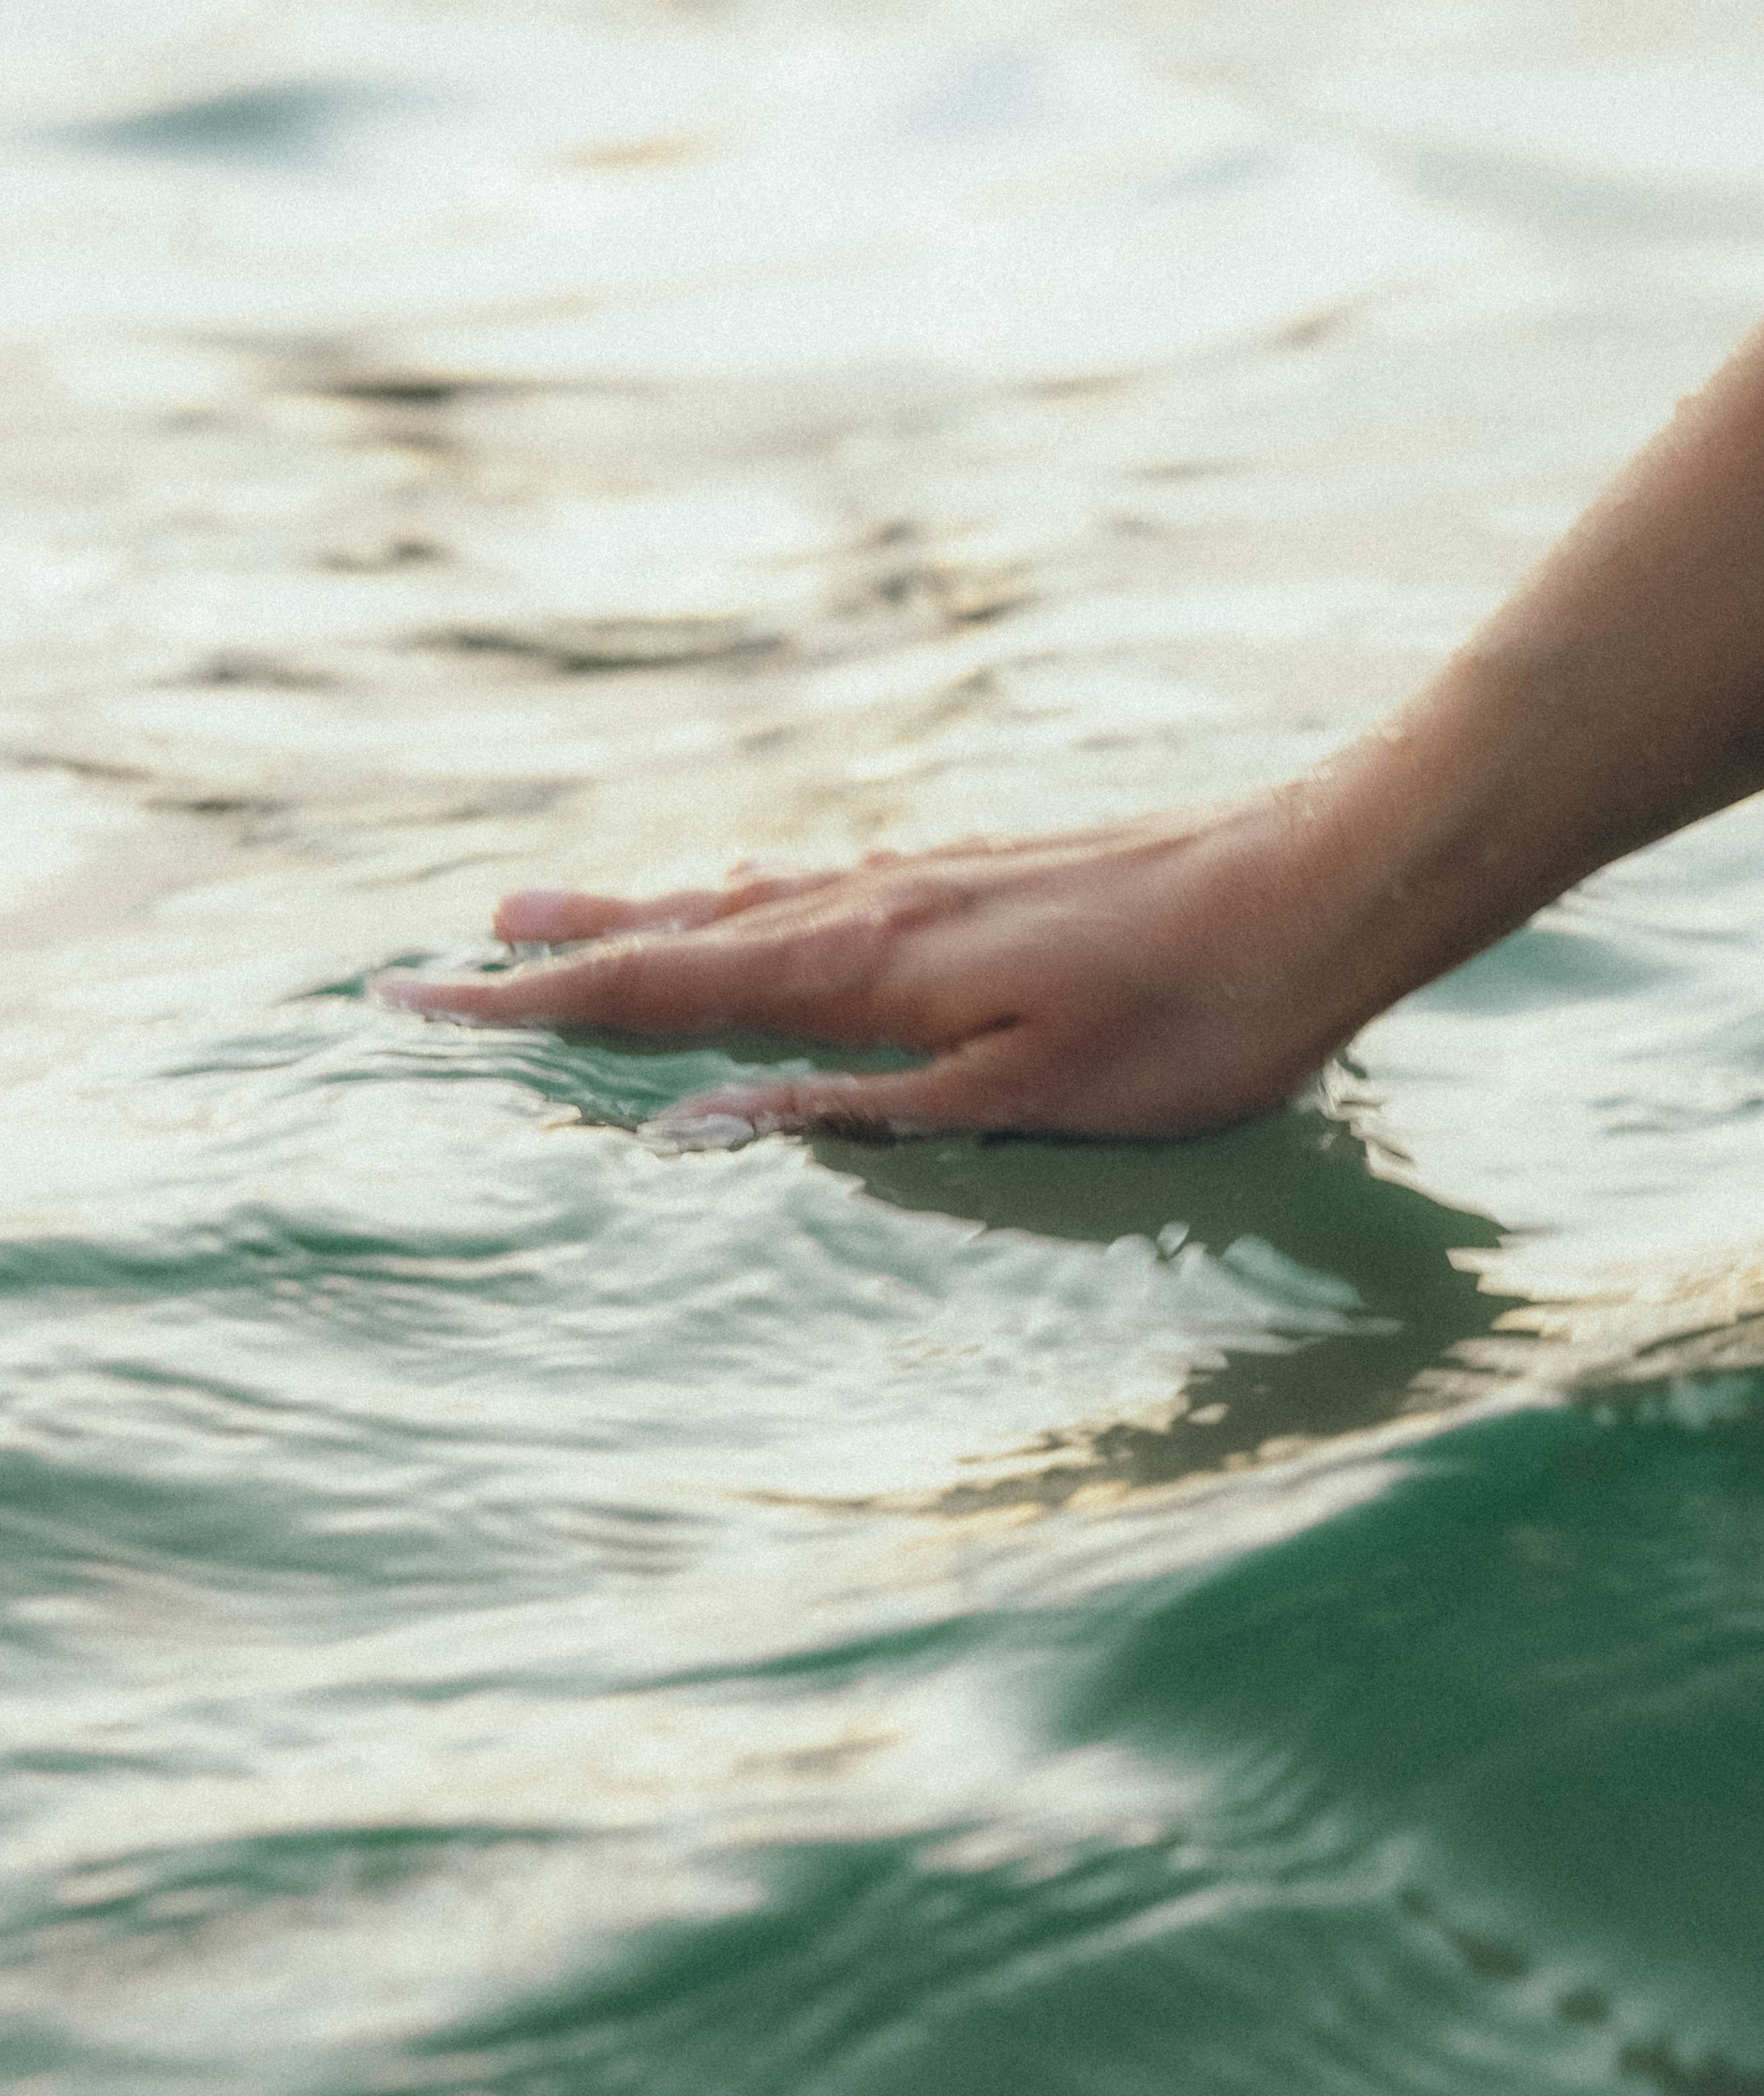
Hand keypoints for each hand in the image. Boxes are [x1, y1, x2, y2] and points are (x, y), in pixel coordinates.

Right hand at [376, 794, 1389, 1141]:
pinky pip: (815, 884)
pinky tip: (746, 897)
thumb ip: (854, 1113)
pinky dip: (736, 896)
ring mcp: (925, 875)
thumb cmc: (1189, 1020)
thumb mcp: (1021, 1097)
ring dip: (636, 909)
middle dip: (556, 949)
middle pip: (677, 926)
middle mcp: (873, 901)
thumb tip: (692, 1132)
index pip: (658, 989)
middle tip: (449, 952)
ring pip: (741, 896)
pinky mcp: (977, 871)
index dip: (531, 1007)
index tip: (418, 1003)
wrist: (1321, 887)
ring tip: (547, 908)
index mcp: (866, 966)